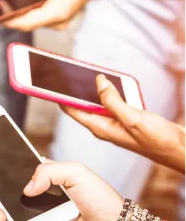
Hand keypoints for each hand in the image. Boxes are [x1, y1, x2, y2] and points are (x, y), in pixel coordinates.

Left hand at [0, 0, 98, 30]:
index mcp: (59, 11)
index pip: (27, 22)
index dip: (7, 20)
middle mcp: (59, 21)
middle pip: (26, 24)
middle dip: (8, 15)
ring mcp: (58, 22)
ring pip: (30, 22)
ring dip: (15, 13)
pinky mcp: (56, 19)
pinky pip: (36, 19)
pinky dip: (24, 12)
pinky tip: (14, 2)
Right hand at [0, 161, 123, 220]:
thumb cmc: (99, 196)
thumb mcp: (75, 172)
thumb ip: (47, 172)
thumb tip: (26, 188)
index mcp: (46, 177)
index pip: (18, 171)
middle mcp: (42, 197)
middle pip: (9, 194)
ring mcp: (44, 217)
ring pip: (15, 216)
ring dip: (4, 216)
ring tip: (0, 217)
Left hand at [64, 75, 185, 173]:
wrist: (180, 150)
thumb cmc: (158, 140)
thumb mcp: (133, 118)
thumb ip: (113, 101)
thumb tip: (97, 82)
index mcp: (100, 128)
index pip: (71, 109)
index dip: (58, 96)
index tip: (47, 82)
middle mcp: (103, 125)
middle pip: (81, 104)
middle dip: (71, 89)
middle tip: (61, 71)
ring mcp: (114, 122)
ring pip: (96, 102)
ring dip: (89, 89)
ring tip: (78, 71)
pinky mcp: (125, 118)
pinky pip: (110, 102)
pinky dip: (107, 91)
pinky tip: (106, 81)